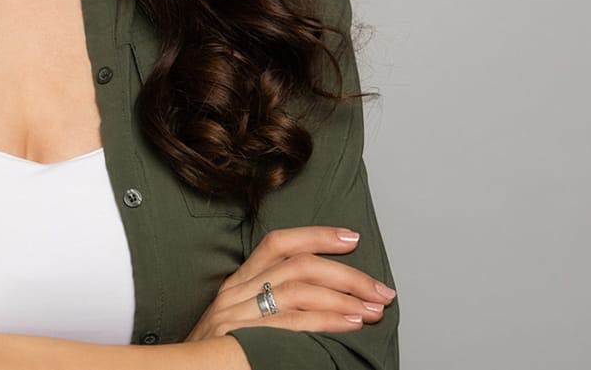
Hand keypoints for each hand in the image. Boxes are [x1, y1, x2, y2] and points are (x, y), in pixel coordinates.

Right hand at [185, 226, 396, 338]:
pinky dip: (327, 320)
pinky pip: (294, 323)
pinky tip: (350, 324)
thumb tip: (317, 302)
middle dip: (346, 274)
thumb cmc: (211, 355)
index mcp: (236, 283)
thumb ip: (265, 306)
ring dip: (344, 297)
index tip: (351, 238)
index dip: (317, 235)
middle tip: (379, 289)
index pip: (278, 243)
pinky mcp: (244, 337)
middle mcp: (237, 292)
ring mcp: (239, 314)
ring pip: (300, 289)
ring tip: (372, 308)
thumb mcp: (234, 323)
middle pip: (299, 265)